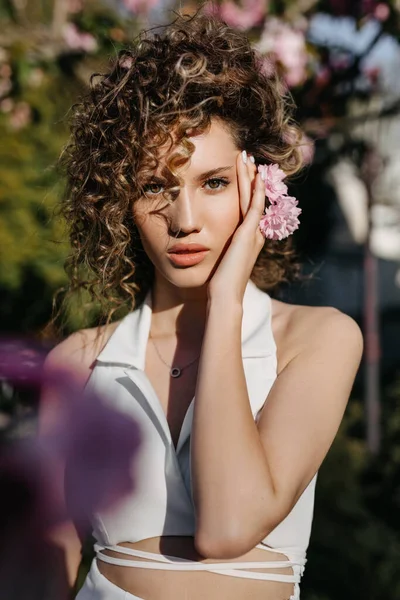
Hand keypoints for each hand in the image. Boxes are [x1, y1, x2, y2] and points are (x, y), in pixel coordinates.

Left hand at [207, 150, 265, 303]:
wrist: (223, 295)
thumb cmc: (216, 282)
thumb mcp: (217, 258)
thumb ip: (216, 246)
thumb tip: (200, 239)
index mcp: (247, 237)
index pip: (248, 205)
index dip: (246, 186)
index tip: (241, 169)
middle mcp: (254, 233)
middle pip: (253, 197)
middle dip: (250, 175)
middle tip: (246, 155)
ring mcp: (253, 233)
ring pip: (254, 197)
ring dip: (251, 176)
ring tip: (247, 157)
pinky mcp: (249, 234)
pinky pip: (254, 206)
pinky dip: (255, 190)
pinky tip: (254, 175)